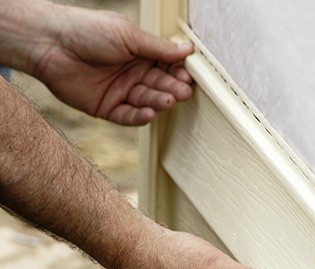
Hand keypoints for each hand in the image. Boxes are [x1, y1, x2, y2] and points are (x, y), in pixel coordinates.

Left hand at [33, 6, 192, 124]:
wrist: (50, 44)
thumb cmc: (88, 31)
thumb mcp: (128, 35)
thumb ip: (158, 47)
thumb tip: (186, 50)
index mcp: (139, 53)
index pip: (166, 65)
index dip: (177, 71)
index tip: (188, 75)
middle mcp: (132, 73)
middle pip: (158, 84)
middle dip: (172, 88)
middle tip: (183, 92)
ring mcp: (120, 91)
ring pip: (146, 100)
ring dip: (158, 102)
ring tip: (168, 101)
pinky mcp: (107, 107)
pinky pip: (127, 116)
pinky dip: (139, 117)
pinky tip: (149, 113)